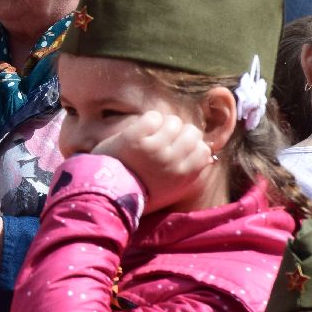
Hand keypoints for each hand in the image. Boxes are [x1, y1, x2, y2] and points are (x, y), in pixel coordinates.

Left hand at [90, 109, 211, 213]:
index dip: (192, 144)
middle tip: (162, 138)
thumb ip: (188, 173)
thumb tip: (208, 156)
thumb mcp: (170, 190)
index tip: (178, 147)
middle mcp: (173, 162)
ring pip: (174, 121)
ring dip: (162, 124)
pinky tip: (138, 130)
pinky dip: (147, 120)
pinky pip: (153, 117)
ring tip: (149, 135)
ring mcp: (155, 149)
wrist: (104, 195)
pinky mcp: (135, 138)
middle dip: (178, 132)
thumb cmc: (137, 192)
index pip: (203, 149)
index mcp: (184, 176)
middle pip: (191, 132)